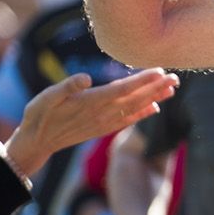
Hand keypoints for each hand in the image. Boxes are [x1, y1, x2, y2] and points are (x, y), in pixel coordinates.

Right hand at [3, 67, 178, 176]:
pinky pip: (127, 120)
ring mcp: (103, 123)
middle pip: (135, 98)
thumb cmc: (39, 115)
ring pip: (134, 108)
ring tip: (172, 89)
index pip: (122, 89)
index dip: (142, 81)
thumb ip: (66, 87)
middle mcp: (101, 114)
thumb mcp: (45, 98)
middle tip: (177, 77)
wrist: (37, 143)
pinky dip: (142, 114)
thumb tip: (85, 78)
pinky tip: (155, 108)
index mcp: (90, 103)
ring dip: (155, 98)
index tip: (160, 71)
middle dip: (156, 87)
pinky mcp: (102, 128)